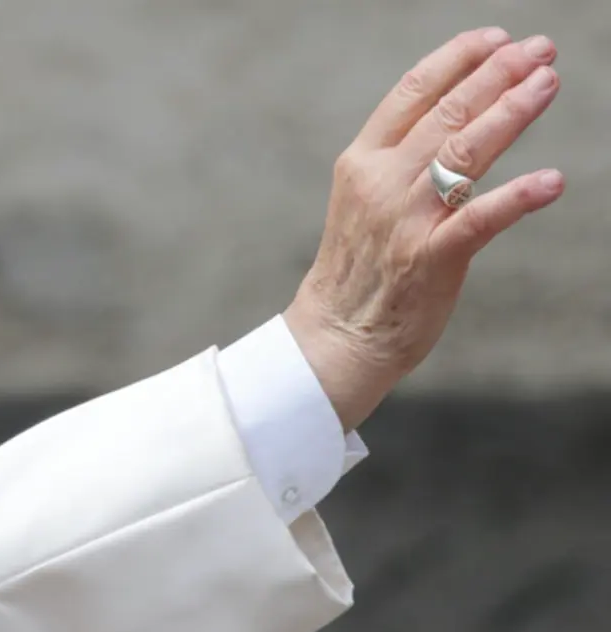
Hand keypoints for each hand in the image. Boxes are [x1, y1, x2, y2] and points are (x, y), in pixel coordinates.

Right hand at [284, 28, 563, 431]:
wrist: (336, 336)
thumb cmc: (358, 272)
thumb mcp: (364, 203)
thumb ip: (400, 164)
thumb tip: (449, 127)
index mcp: (361, 163)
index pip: (411, 94)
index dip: (455, 60)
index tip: (494, 38)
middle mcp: (380, 182)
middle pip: (446, 113)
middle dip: (497, 75)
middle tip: (538, 50)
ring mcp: (405, 219)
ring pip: (464, 152)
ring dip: (511, 113)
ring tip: (547, 83)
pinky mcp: (430, 259)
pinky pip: (480, 220)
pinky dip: (517, 198)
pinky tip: (551, 181)